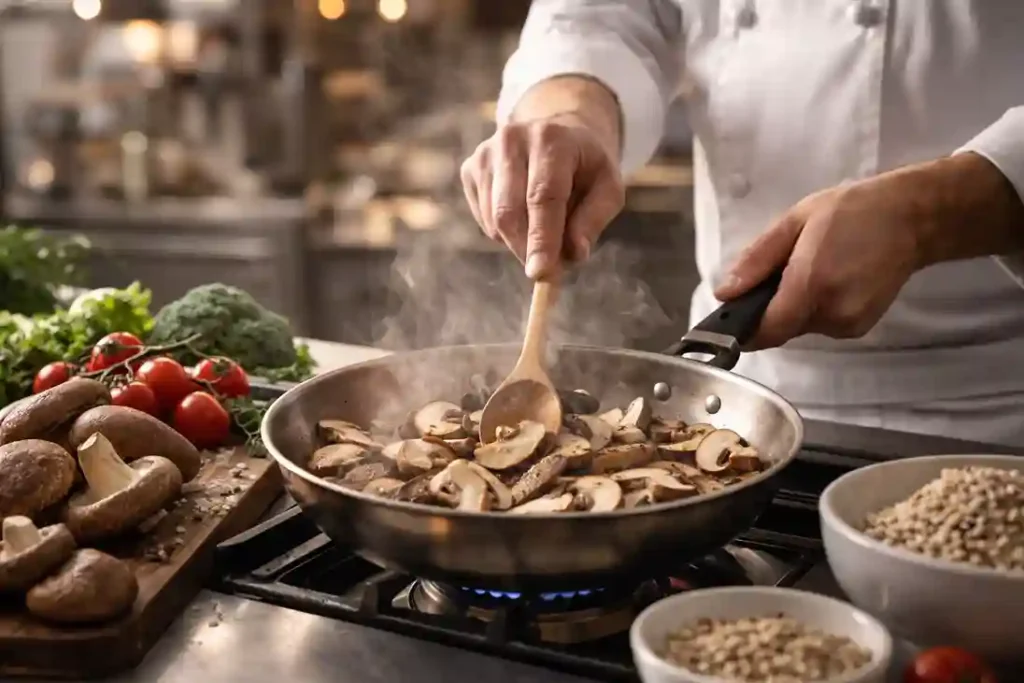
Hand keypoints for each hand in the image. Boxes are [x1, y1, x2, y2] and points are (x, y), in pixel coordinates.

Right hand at [460, 113, 623, 278]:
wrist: (557, 135)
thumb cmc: (586, 168)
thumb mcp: (608, 188)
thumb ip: (594, 220)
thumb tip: (574, 254)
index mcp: (552, 139)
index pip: (543, 196)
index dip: (542, 238)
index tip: (541, 273)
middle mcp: (512, 140)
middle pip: (509, 212)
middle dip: (526, 249)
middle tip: (546, 271)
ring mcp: (485, 154)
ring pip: (494, 220)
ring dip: (518, 242)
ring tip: (543, 231)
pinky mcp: (470, 169)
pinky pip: (483, 219)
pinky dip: (504, 233)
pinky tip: (524, 217)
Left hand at [714, 170, 930, 349]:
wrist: (913, 218)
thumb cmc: (852, 211)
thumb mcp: (794, 222)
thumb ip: (757, 260)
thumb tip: (725, 293)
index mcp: (812, 284)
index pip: (766, 329)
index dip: (743, 329)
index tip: (728, 319)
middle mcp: (832, 312)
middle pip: (781, 328)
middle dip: (771, 307)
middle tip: (782, 271)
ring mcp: (850, 324)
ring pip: (801, 327)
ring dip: (795, 307)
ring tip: (812, 269)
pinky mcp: (861, 328)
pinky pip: (822, 325)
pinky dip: (816, 308)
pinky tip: (830, 280)